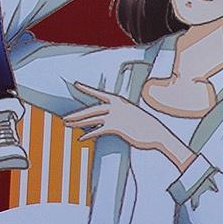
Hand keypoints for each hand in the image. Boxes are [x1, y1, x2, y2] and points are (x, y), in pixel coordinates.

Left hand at [64, 85, 178, 158]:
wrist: (157, 133)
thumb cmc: (146, 126)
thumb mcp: (132, 115)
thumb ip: (120, 115)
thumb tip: (110, 120)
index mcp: (120, 101)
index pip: (100, 93)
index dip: (87, 89)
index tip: (76, 84)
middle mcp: (116, 107)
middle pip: (91, 109)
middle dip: (77, 114)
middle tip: (64, 118)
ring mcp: (116, 116)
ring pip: (92, 119)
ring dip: (78, 123)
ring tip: (67, 126)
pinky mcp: (116, 127)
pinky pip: (98, 130)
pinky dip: (88, 135)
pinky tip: (81, 139)